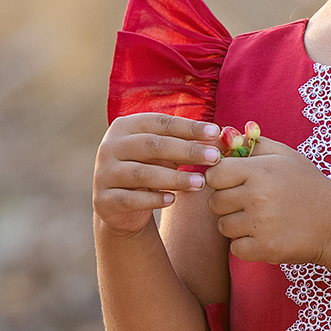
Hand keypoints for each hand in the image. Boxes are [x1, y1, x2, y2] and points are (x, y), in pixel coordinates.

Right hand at [95, 109, 219, 236]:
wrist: (121, 207)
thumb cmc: (151, 171)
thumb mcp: (168, 155)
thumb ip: (191, 144)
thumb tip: (227, 136)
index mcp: (125, 127)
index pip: (160, 123)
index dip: (188, 127)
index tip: (216, 133)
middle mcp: (110, 147)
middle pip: (152, 146)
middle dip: (186, 151)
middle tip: (215, 158)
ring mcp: (104, 173)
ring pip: (142, 174)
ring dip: (175, 178)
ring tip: (201, 184)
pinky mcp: (103, 200)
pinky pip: (130, 199)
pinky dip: (153, 200)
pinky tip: (172, 200)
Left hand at [204, 130, 330, 264]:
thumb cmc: (308, 185)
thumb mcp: (286, 156)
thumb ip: (254, 145)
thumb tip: (225, 137)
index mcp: (260, 171)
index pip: (214, 175)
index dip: (220, 179)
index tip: (232, 184)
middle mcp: (257, 196)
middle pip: (215, 202)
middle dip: (227, 203)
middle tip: (248, 204)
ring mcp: (261, 224)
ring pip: (224, 226)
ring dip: (236, 225)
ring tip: (259, 220)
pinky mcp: (265, 248)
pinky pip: (236, 249)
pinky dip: (246, 246)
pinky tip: (263, 237)